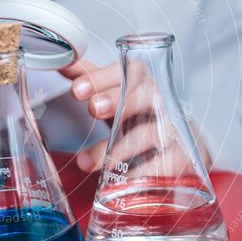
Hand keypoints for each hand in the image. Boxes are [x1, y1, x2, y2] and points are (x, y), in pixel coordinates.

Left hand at [62, 58, 210, 172]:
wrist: (177, 149)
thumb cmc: (138, 116)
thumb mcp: (115, 95)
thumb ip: (90, 78)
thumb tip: (62, 60)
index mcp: (142, 84)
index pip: (130, 70)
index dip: (104, 77)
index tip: (77, 90)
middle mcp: (160, 104)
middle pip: (146, 94)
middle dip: (119, 100)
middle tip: (93, 109)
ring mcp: (172, 132)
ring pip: (148, 134)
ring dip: (115, 148)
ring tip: (85, 162)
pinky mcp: (179, 160)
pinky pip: (160, 166)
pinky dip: (136, 174)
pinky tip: (117, 180)